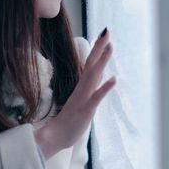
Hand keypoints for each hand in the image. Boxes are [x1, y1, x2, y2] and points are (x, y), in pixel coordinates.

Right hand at [34, 28, 115, 158]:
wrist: (55, 138)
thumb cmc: (68, 122)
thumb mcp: (80, 102)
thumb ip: (87, 90)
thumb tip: (96, 78)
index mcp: (81, 88)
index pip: (90, 65)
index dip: (97, 51)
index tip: (104, 35)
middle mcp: (81, 90)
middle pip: (91, 65)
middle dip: (99, 48)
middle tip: (106, 30)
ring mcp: (82, 99)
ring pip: (93, 77)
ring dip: (102, 61)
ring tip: (111, 46)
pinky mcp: (85, 110)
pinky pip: (95, 98)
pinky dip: (104, 88)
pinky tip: (114, 79)